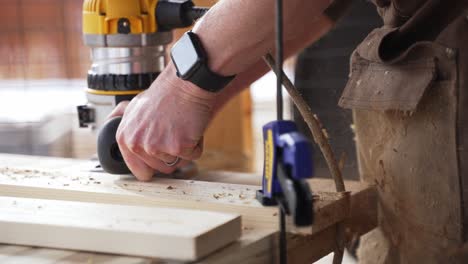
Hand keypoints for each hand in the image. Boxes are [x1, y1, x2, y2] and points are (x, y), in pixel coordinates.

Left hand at [108, 64, 216, 180]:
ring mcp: (156, 147)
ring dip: (185, 149)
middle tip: (174, 132)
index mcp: (125, 138)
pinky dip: (196, 143)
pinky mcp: (177, 147)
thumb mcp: (133, 105)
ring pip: (178, 163)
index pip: (139, 170)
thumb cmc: (164, 94)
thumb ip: (121, 119)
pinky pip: (193, 155)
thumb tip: (110, 123)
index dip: (154, 164)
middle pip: (162, 169)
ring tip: (181, 128)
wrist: (184, 84)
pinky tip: (190, 127)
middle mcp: (137, 144)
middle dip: (172, 155)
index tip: (161, 154)